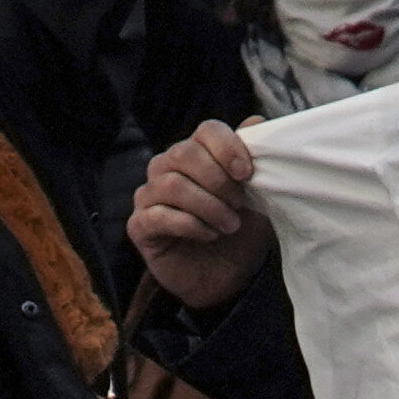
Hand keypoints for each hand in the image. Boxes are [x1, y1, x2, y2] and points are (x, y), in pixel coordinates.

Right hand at [126, 118, 277, 309]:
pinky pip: (159, 215)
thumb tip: (257, 121)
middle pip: (184, 153)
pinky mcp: (139, 225)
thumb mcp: (259, 197)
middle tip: (240, 204)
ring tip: (230, 225)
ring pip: (172, 185)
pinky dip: (191, 225)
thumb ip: (256, 160)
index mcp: (197, 154)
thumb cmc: (240, 231)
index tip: (247, 173)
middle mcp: (166, 168)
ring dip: (209, 206)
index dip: (228, 147)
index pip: (206, 130)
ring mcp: (148, 196)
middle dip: (219, 180)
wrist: (228, 277)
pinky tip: (209, 235)